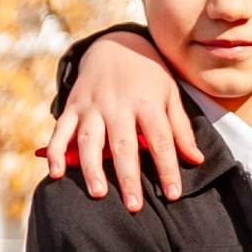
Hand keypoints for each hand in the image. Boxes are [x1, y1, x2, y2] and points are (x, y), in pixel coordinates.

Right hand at [40, 29, 203, 205]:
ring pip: (91, 140)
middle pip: (124, 145)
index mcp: (147, 101)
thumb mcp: (170, 94)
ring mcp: (92, 105)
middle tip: (133, 206)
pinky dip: (55, 152)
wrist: (115, 44)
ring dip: (92, 168)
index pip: (160, 139)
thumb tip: (196, 159)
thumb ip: (181, 128)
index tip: (173, 194)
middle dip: (128, 177)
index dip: (167, 168)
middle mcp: (118, 104)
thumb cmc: (148, 76)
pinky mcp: (72, 107)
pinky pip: (61, 131)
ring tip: (98, 193)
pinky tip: (56, 174)